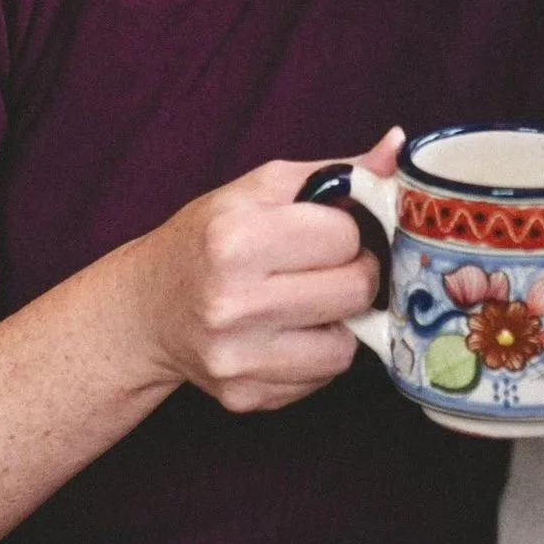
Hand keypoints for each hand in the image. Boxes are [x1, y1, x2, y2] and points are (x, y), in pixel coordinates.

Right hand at [125, 132, 400, 414]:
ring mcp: (237, 359)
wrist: (146, 310)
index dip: (343, 231)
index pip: (344, 235)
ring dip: (339, 322)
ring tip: (307, 303)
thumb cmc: (207, 240)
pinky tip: (286, 335)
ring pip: (346, 347)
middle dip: (353, 274)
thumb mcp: (258, 191)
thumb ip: (334, 172)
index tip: (321, 233)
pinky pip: (321, 379)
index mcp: (234, 240)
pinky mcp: (245, 398)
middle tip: (326, 268)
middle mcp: (232, 304)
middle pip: (355, 290)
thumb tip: (397, 146)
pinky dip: (316, 355)